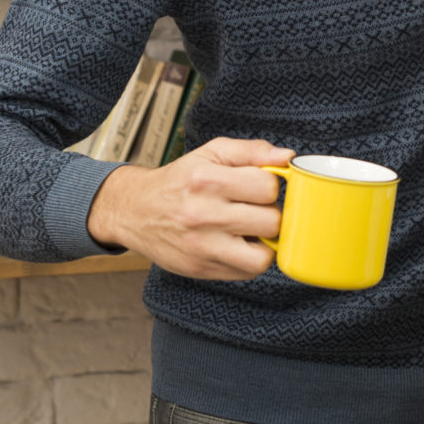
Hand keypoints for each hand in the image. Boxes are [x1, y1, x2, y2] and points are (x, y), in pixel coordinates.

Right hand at [85, 137, 291, 278]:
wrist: (135, 211)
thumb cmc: (179, 181)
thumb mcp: (211, 154)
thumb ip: (251, 150)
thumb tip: (287, 156)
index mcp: (206, 180)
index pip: (268, 186)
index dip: (271, 186)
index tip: (260, 187)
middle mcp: (202, 215)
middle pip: (271, 221)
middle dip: (270, 213)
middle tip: (255, 209)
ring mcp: (202, 247)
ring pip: (263, 256)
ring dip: (265, 242)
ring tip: (251, 229)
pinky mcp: (201, 269)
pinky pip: (247, 273)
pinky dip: (251, 259)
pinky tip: (239, 244)